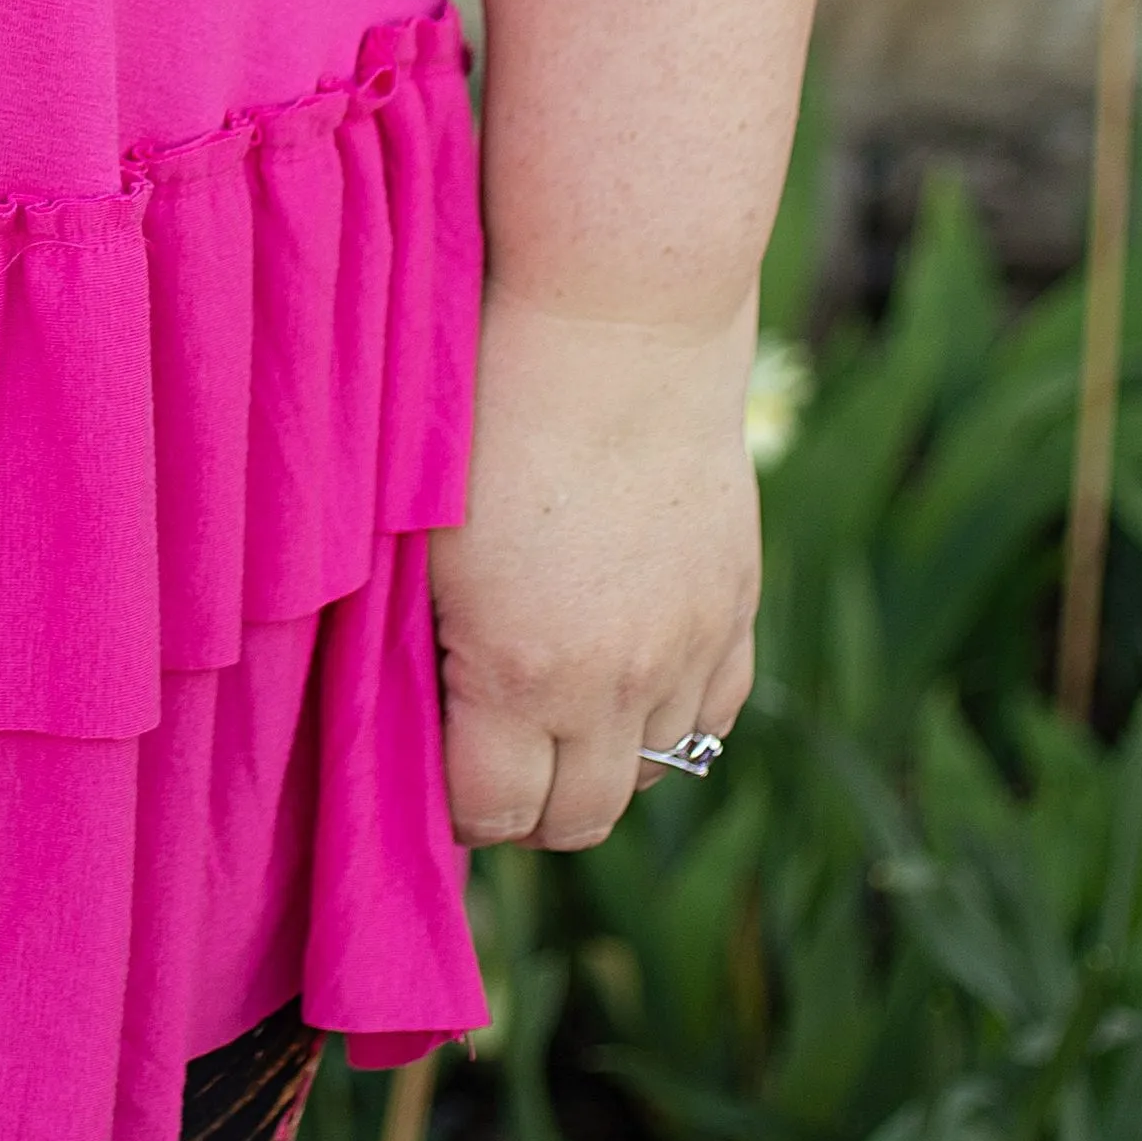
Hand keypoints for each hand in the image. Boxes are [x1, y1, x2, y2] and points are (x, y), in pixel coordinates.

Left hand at [429, 286, 759, 851]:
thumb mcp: (420, 535)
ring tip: (549, 713)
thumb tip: (406, 719)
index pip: (493, 812)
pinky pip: (713, 713)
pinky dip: (668, 717)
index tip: (426, 770)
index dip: (453, 807)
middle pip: (580, 819)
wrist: (617, 322)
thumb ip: (417, 643)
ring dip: (597, 763)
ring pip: (653, 772)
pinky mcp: (735, 605)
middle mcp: (616, 681)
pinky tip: (623, 676)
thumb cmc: (483, 406)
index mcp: (520, 671)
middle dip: (523, 808)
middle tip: (483, 756)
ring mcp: (688, 646)